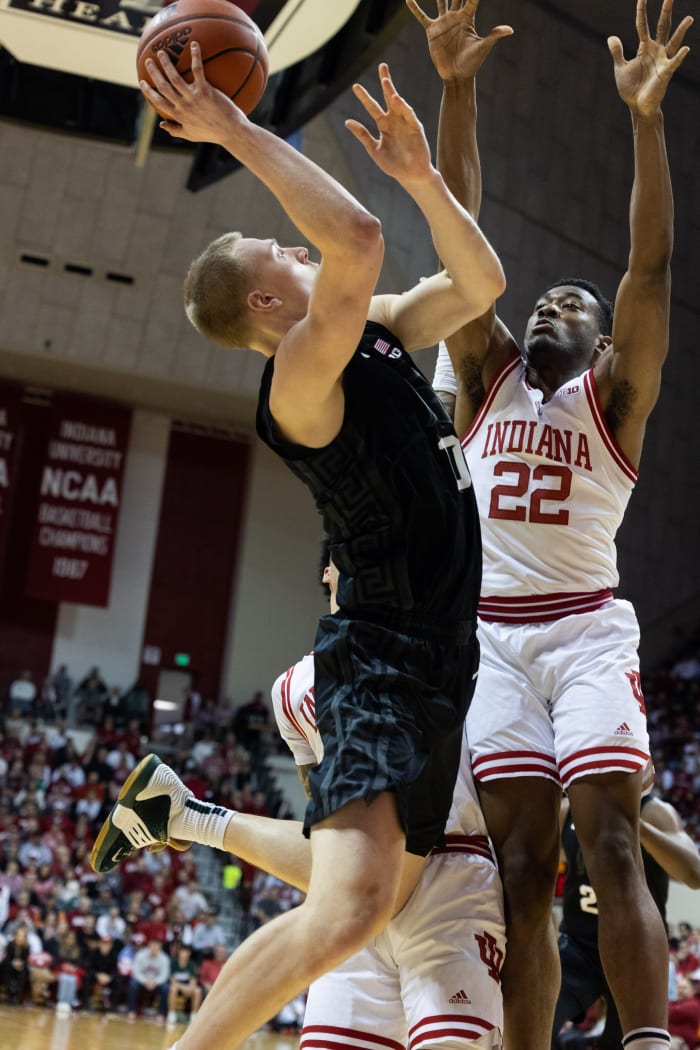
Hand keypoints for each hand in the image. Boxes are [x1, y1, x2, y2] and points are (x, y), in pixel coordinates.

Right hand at [139, 41, 246, 141]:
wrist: (231, 132)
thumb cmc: (212, 134)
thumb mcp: (191, 135)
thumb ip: (175, 130)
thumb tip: (161, 125)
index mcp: (178, 115)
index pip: (158, 102)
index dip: (149, 91)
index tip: (142, 81)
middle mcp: (183, 105)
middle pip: (163, 86)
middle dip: (154, 73)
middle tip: (148, 60)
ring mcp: (193, 98)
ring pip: (175, 77)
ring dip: (167, 64)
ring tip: (162, 52)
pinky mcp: (205, 91)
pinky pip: (198, 70)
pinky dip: (196, 57)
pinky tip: (194, 44)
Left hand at [345, 64, 431, 183]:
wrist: (410, 176)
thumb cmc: (393, 165)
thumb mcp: (374, 149)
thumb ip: (362, 135)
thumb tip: (347, 121)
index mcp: (384, 126)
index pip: (373, 107)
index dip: (364, 97)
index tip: (355, 86)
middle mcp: (395, 120)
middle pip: (389, 97)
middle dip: (386, 82)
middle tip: (382, 66)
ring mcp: (406, 122)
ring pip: (398, 103)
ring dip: (392, 91)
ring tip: (385, 81)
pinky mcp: (416, 127)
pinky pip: (409, 114)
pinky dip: (403, 107)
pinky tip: (396, 99)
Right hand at [406, 0, 511, 80]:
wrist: (456, 76)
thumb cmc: (472, 63)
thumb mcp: (483, 47)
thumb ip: (494, 35)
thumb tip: (510, 30)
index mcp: (468, 18)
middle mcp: (455, 17)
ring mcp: (443, 23)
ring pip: (440, 2)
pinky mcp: (432, 32)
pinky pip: (422, 17)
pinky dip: (415, 8)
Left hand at [608, 0, 691, 117]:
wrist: (637, 106)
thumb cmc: (631, 88)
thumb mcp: (621, 68)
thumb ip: (617, 52)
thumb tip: (611, 37)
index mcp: (645, 47)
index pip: (642, 25)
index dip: (642, 11)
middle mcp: (656, 50)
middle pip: (663, 26)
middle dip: (666, 11)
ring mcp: (663, 60)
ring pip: (673, 41)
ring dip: (681, 31)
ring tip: (690, 18)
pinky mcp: (666, 73)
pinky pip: (674, 62)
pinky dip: (679, 56)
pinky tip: (685, 49)